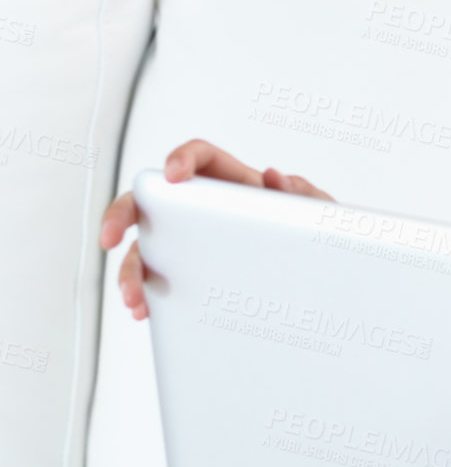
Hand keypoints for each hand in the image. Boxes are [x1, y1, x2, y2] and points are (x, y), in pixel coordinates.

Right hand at [98, 139, 332, 320]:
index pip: (201, 157)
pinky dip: (144, 294)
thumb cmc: (317, 238)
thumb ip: (305, 194)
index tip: (172, 174)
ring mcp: (191, 242)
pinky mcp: (187, 273)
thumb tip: (276, 178)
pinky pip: (155, 278)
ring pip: (145, 246)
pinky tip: (144, 309)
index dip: (182, 157)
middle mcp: (205, 210)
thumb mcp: (321, 214)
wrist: (323, 281)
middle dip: (122, 214)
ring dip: (130, 270)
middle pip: (151, 200)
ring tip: (135, 297)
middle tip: (110, 237)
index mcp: (237, 185)